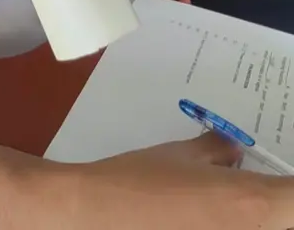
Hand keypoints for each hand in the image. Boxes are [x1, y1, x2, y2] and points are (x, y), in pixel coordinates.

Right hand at [90, 134, 293, 229]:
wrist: (98, 214)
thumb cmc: (140, 178)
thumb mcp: (180, 155)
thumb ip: (216, 150)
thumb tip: (233, 150)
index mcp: (251, 203)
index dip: (293, 186)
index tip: (282, 176)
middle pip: (286, 216)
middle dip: (280, 204)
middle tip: (264, 189)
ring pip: (263, 227)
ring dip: (261, 215)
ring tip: (217, 202)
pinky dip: (229, 223)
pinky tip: (201, 214)